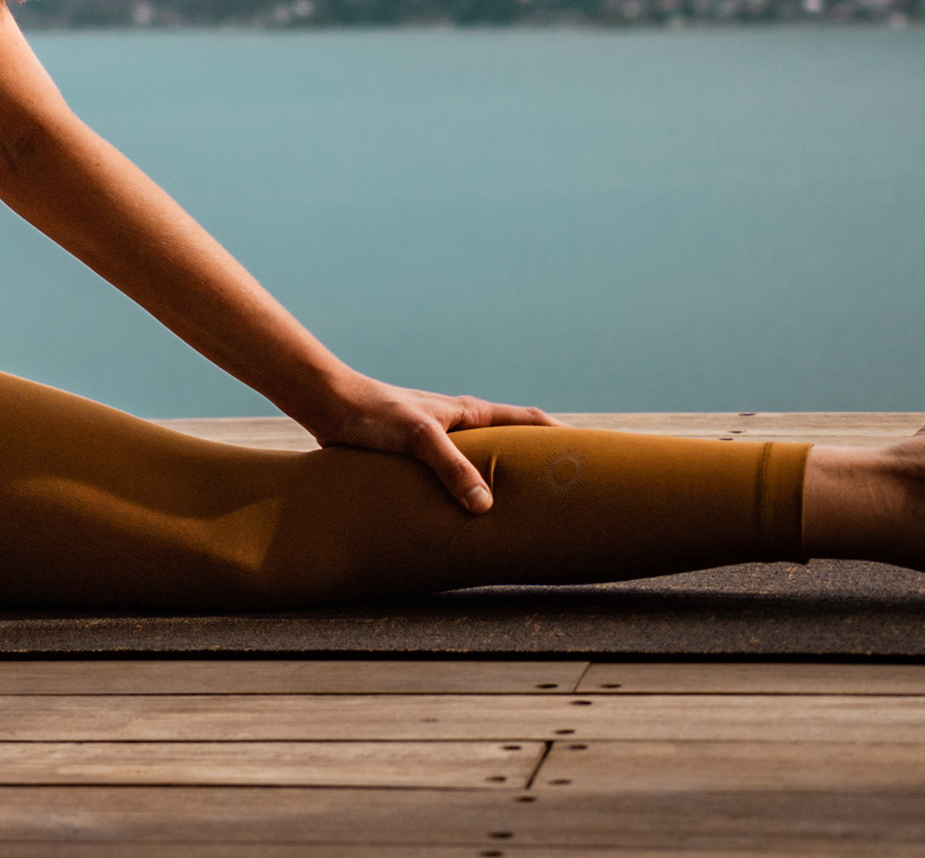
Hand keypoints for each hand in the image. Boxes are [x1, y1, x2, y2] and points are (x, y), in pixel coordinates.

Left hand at [296, 371, 561, 515]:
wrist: (331, 406)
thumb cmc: (374, 414)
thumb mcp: (417, 438)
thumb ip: (451, 469)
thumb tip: (485, 507)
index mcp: (470, 413)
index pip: (528, 421)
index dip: (560, 436)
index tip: (594, 454)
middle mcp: (461, 424)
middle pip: (513, 443)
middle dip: (540, 464)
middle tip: (567, 493)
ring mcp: (442, 440)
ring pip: (486, 462)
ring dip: (506, 481)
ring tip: (525, 514)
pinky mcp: (420, 457)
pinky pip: (458, 476)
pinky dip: (472, 493)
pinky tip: (470, 519)